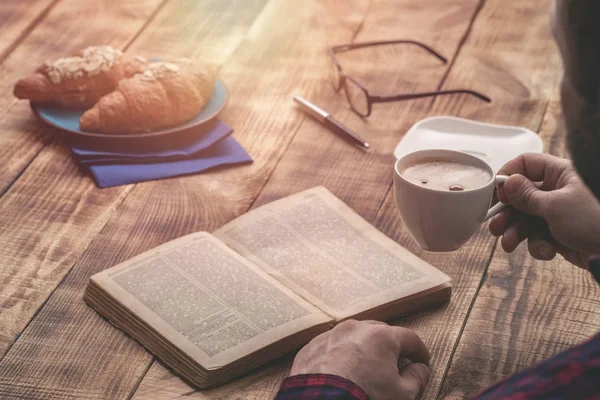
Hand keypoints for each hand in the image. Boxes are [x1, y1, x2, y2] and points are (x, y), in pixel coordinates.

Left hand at [290, 320, 430, 399]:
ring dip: (362, 349)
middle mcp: (355, 329)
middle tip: (395, 363)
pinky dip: (339, 355)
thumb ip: (416, 378)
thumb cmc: (365, 398)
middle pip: (380, 332)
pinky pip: (331, 347)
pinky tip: (341, 371)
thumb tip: (421, 369)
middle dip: (390, 346)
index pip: (409, 338)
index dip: (419, 351)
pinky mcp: (311, 347)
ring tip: (366, 367)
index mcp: (382, 336)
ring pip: (353, 337)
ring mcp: (330, 335)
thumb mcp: (401, 395)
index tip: (422, 361)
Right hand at [489, 153, 599, 268]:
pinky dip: (538, 245)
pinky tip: (546, 251)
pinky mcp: (561, 234)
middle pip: (522, 195)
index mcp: (561, 174)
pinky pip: (539, 236)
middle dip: (507, 213)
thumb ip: (526, 195)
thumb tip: (507, 182)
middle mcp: (559, 191)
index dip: (509, 176)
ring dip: (516, 232)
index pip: (528, 164)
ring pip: (526, 218)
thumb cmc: (595, 222)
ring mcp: (559, 213)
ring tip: (509, 244)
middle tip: (495, 226)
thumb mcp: (554, 207)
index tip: (497, 194)